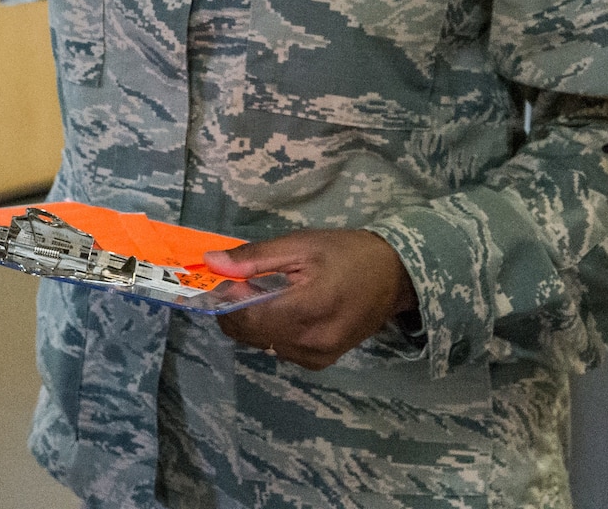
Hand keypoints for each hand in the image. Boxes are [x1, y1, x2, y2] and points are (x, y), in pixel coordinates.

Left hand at [205, 228, 416, 370]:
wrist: (394, 276)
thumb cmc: (346, 254)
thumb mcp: (299, 245)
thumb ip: (254, 258)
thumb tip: (212, 264)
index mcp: (307, 310)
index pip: (245, 318)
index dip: (224, 300)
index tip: (222, 279)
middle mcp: (310, 342)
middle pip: (249, 334)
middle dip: (235, 310)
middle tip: (242, 283)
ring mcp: (317, 356)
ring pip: (261, 343)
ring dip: (253, 321)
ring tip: (267, 293)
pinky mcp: (321, 361)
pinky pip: (280, 350)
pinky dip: (271, 331)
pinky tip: (283, 310)